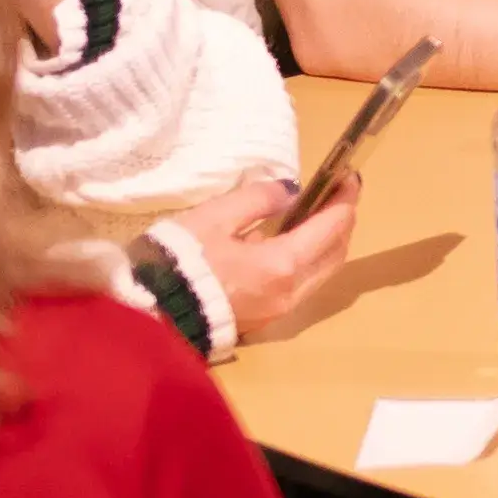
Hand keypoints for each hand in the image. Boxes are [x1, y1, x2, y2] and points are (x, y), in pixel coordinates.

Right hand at [167, 163, 358, 344]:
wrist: (148, 313)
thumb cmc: (179, 260)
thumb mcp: (215, 217)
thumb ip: (258, 200)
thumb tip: (289, 192)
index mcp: (283, 265)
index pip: (332, 228)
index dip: (345, 199)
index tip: (349, 177)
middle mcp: (290, 293)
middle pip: (335, 255)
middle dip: (341, 223)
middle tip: (335, 195)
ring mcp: (278, 311)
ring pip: (320, 274)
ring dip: (325, 245)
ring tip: (313, 216)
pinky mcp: (263, 320)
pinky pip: (299, 287)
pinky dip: (305, 262)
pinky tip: (286, 244)